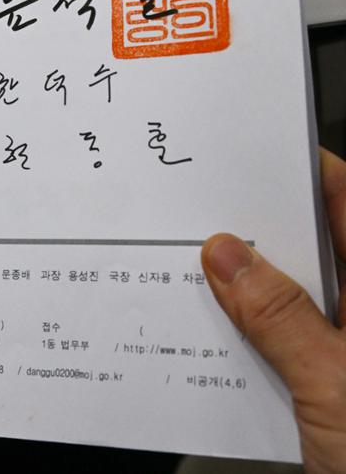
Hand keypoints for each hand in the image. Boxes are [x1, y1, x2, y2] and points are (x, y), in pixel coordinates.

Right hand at [202, 148, 345, 473]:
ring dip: (250, 288)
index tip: (254, 151)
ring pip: (295, 297)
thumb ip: (279, 317)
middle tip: (208, 212)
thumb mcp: (335, 386)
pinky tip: (220, 334)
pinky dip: (251, 334)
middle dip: (261, 231)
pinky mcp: (332, 384)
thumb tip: (227, 256)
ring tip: (203, 272)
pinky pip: (285, 341)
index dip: (306, 170)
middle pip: (315, 247)